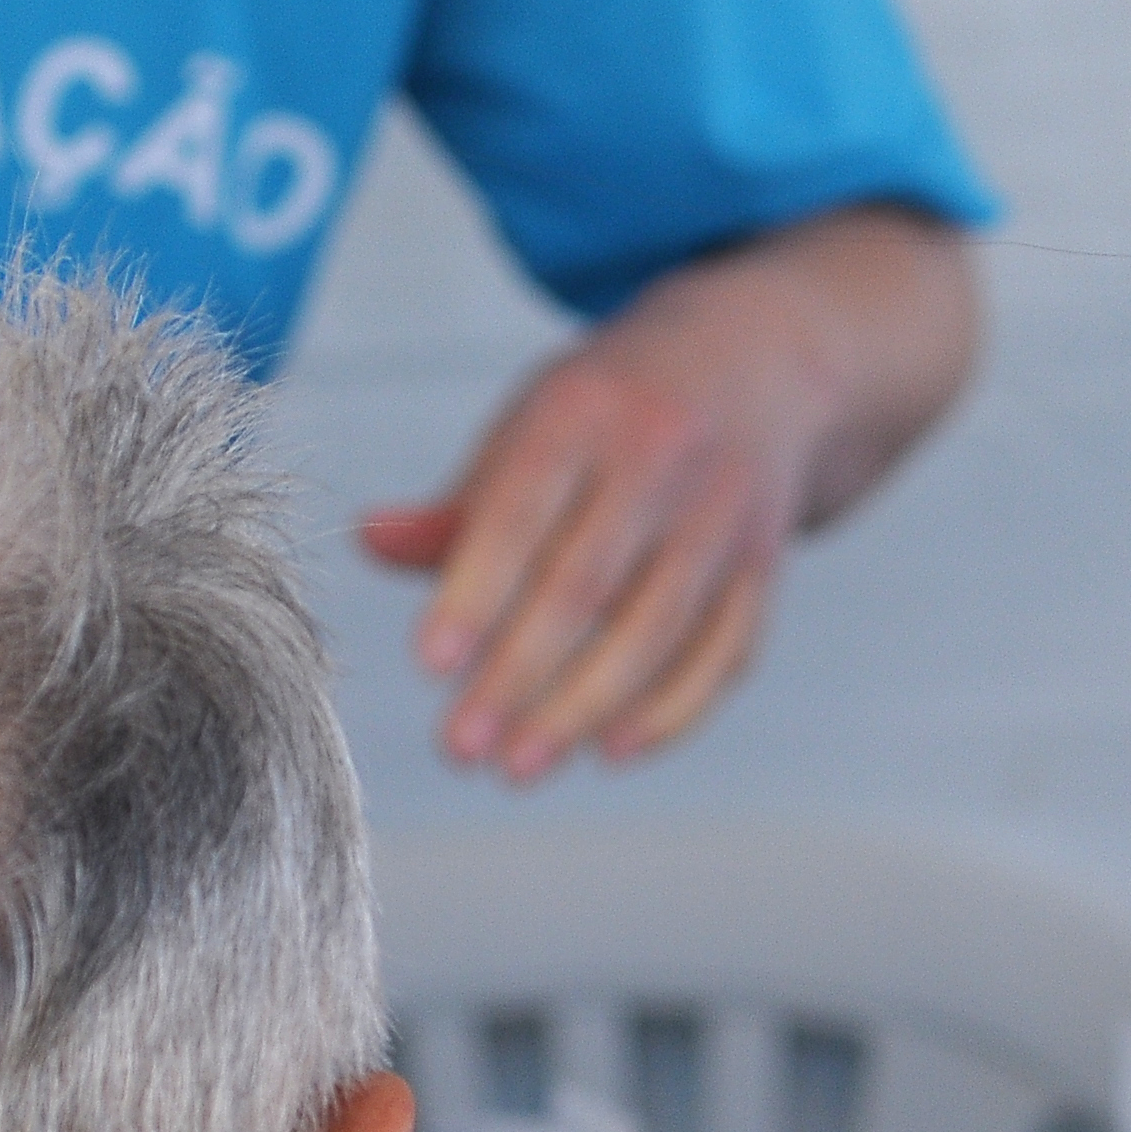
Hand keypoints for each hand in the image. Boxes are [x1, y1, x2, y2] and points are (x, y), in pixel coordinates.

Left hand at [357, 203, 972, 779]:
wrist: (761, 364)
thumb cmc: (614, 408)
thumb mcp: (534, 424)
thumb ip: (459, 501)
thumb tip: (369, 542)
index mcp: (583, 410)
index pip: (521, 511)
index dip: (475, 591)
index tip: (429, 664)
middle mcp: (661, 458)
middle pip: (586, 584)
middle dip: (518, 676)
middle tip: (460, 748)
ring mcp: (722, 515)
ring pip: (655, 629)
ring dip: (583, 710)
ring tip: (518, 768)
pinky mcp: (762, 566)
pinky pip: (721, 652)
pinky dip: (668, 711)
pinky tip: (607, 751)